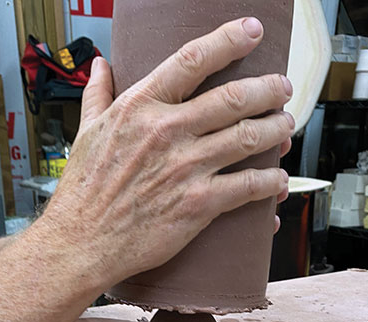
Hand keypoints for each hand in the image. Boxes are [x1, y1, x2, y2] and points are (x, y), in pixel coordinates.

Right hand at [43, 17, 293, 289]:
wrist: (82, 244)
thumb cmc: (83, 193)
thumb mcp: (85, 133)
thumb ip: (97, 94)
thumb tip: (102, 65)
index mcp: (140, 107)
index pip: (193, 59)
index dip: (230, 40)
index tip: (252, 31)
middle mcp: (167, 131)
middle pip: (234, 97)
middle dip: (268, 89)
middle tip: (282, 88)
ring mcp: (185, 168)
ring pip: (249, 137)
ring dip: (277, 129)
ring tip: (286, 126)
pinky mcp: (198, 204)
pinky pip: (248, 186)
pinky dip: (271, 182)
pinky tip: (279, 180)